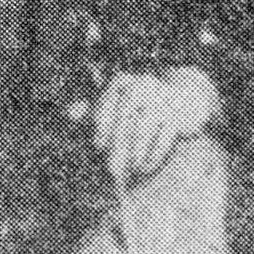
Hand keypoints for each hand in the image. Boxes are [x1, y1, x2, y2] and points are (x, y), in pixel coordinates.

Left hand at [89, 64, 217, 184]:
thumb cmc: (141, 103)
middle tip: (111, 170)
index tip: (98, 148)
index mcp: (120, 82)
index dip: (101, 130)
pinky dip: (153, 156)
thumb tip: (68, 114)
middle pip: (123, 123)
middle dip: (116, 148)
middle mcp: (141, 85)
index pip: (104, 108)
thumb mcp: (114, 101)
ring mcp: (161, 99)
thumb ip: (89, 110)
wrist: (184, 95)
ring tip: (130, 171)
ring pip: (142, 132)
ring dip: (134, 155)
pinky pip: (162, 139)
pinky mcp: (178, 115)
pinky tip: (146, 168)